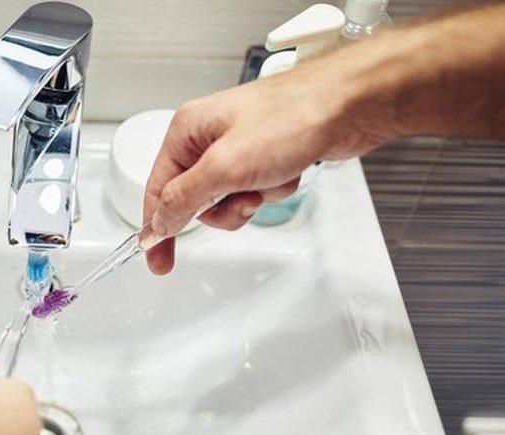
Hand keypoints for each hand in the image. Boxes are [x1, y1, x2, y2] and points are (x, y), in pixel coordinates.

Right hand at [142, 60, 394, 274]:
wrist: (348, 106)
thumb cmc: (290, 118)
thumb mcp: (224, 167)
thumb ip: (183, 199)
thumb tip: (156, 224)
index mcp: (187, 131)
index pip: (157, 188)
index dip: (155, 226)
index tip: (157, 258)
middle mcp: (208, 138)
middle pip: (192, 199)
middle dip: (220, 209)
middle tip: (240, 204)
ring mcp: (237, 148)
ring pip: (226, 200)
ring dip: (248, 201)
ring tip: (266, 183)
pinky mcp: (264, 158)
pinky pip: (255, 192)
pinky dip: (271, 191)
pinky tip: (286, 172)